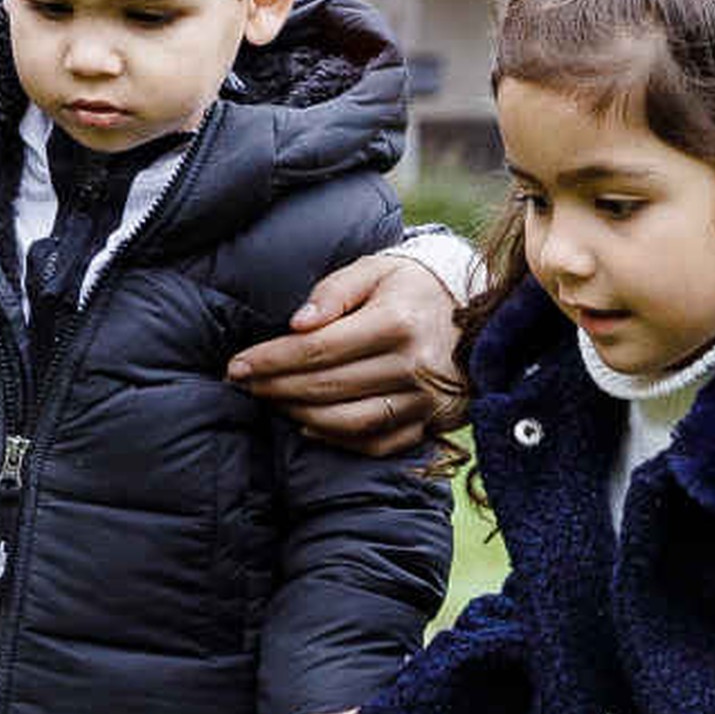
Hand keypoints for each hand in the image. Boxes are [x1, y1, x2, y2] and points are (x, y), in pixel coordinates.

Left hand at [228, 242, 463, 455]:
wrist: (478, 314)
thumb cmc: (411, 287)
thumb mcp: (374, 270)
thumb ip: (332, 291)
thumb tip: (296, 326)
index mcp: (397, 321)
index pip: (317, 348)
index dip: (271, 359)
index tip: (237, 364)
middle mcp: (413, 365)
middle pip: (326, 386)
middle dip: (275, 386)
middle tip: (245, 383)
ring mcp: (424, 400)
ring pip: (347, 422)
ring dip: (299, 414)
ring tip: (273, 400)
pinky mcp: (430, 422)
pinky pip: (376, 443)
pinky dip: (337, 439)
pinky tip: (310, 424)